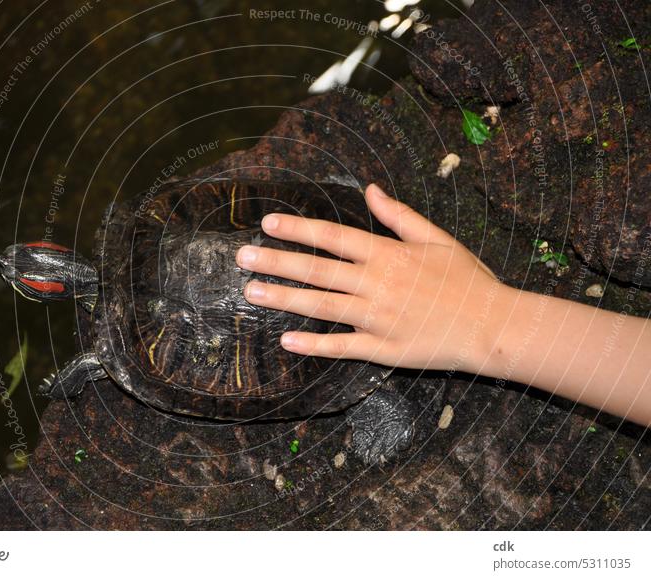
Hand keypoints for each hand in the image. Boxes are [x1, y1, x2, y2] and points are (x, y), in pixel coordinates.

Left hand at [235, 183, 509, 373]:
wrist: (493, 325)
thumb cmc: (467, 280)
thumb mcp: (437, 238)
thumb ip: (399, 215)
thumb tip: (370, 189)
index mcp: (388, 254)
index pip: (333, 237)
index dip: (298, 229)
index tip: (268, 223)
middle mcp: (377, 284)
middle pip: (317, 271)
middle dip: (277, 262)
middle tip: (242, 258)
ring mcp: (377, 318)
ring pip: (322, 306)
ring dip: (284, 299)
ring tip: (252, 293)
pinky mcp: (383, 348)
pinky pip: (342, 347)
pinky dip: (314, 345)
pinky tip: (287, 341)